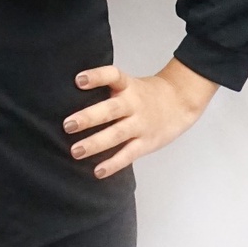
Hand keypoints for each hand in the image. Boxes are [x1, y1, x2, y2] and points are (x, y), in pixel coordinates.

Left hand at [62, 57, 218, 178]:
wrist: (180, 102)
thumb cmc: (145, 94)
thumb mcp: (128, 84)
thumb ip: (107, 90)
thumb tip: (71, 97)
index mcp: (128, 85)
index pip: (112, 76)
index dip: (96, 76)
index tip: (78, 80)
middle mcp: (133, 103)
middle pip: (110, 110)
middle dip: (88, 118)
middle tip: (67, 125)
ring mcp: (141, 124)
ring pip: (116, 134)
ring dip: (95, 144)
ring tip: (75, 151)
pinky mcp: (147, 142)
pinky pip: (128, 154)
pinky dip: (113, 164)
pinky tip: (97, 171)